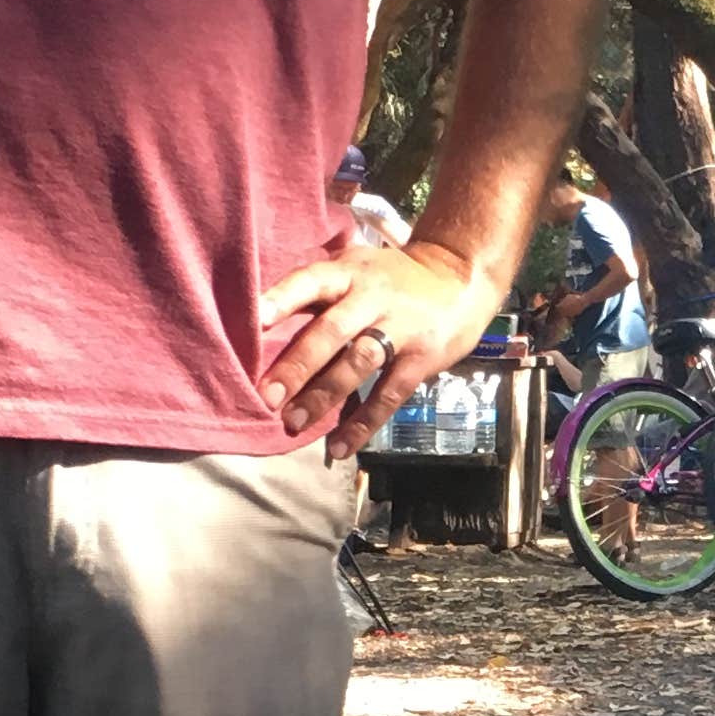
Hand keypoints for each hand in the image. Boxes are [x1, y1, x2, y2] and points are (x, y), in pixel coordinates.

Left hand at [257, 240, 505, 457]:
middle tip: (267, 396)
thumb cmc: (390, 279)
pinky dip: (363, 423)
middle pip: (331, 331)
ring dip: (324, 396)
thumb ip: (316, 293)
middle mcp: (371, 297)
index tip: (255, 318)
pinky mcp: (421, 359)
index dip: (283, 298)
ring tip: (294, 422)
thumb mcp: (355, 269)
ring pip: (358, 363)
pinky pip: (388, 395)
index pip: (311, 281)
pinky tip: (339, 446)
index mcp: (348, 272)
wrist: (459, 281)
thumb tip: (257, 323)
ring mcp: (400, 328)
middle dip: (298, 365)